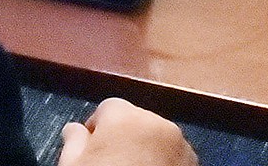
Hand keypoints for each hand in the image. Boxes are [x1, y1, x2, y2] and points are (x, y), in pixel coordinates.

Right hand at [55, 99, 196, 165]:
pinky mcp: (194, 163)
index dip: (97, 128)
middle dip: (124, 137)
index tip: (93, 148)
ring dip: (146, 149)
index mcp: (124, 117)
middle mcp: (156, 123)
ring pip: (157, 137)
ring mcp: (180, 144)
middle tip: (112, 164)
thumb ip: (73, 142)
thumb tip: (74, 130)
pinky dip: (164, 163)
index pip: (107, 108)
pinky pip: (174, 154)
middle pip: (135, 121)